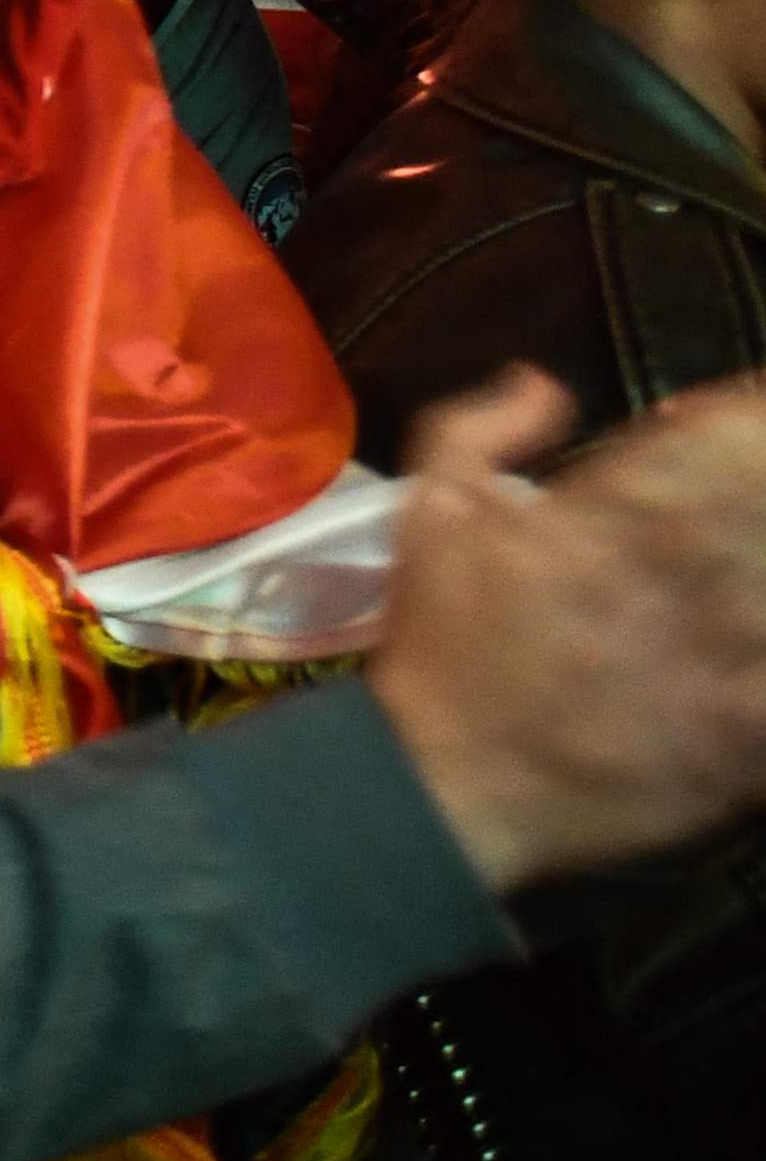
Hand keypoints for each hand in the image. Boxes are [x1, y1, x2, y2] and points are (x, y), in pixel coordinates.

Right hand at [375, 369, 765, 890]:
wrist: (447, 780)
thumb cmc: (440, 642)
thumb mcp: (428, 510)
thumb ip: (480, 426)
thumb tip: (544, 380)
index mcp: (607, 513)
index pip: (722, 440)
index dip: (747, 422)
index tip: (748, 420)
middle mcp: (674, 571)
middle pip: (764, 507)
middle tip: (749, 501)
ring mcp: (717, 656)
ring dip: (765, 565)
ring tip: (736, 582)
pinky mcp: (741, 733)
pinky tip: (756, 640)